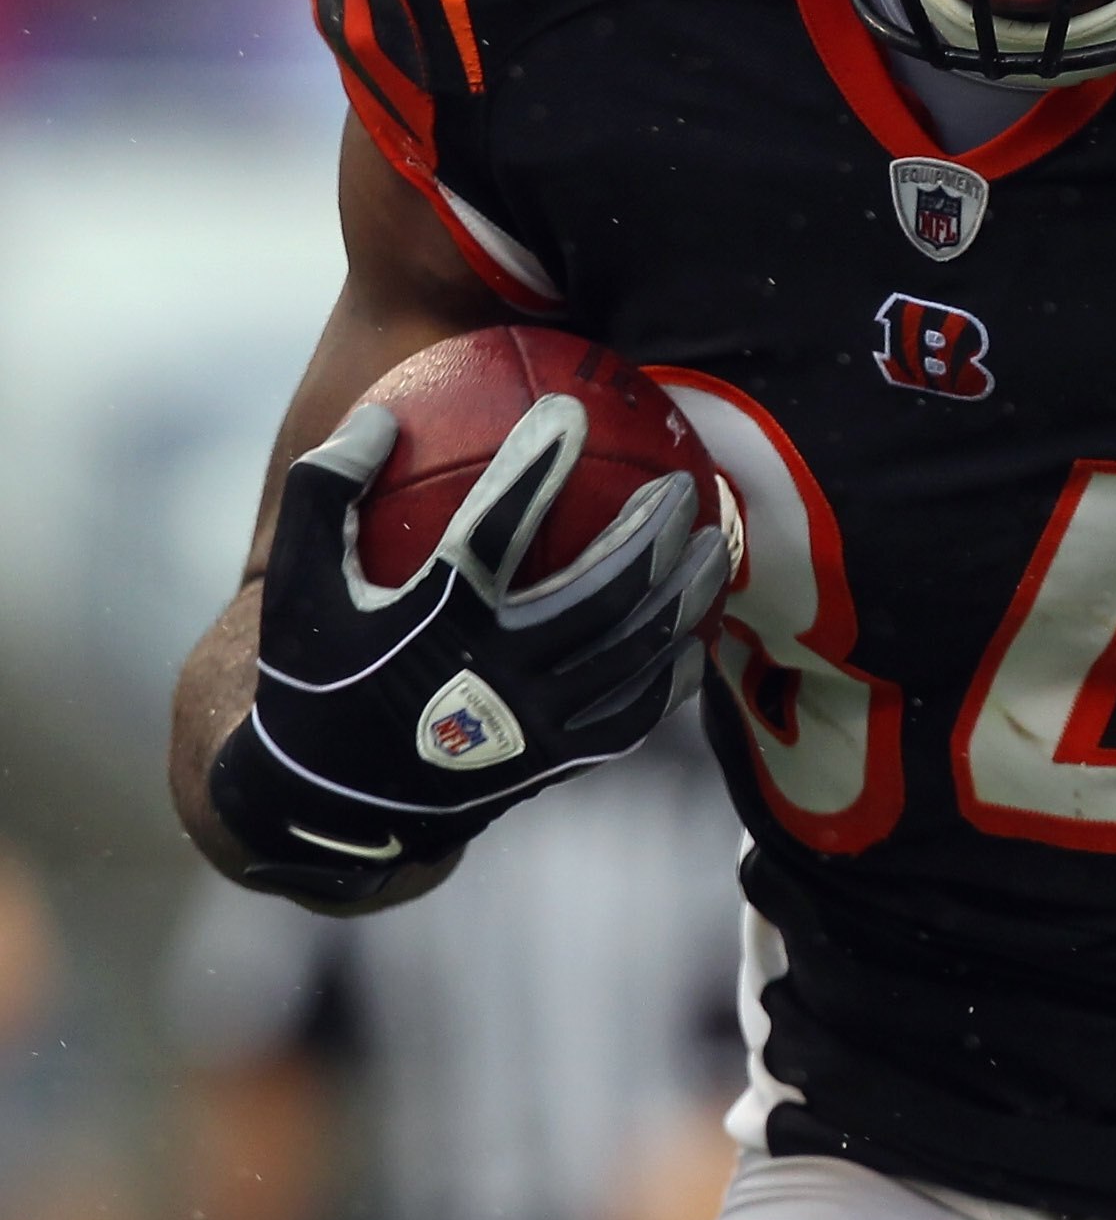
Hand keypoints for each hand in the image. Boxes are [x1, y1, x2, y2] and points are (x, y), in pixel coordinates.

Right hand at [209, 396, 725, 903]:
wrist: (325, 807)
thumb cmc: (314, 675)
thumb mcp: (296, 582)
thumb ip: (326, 490)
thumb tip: (382, 414)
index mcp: (435, 622)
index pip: (496, 528)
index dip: (535, 465)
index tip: (572, 412)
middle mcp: (496, 676)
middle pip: (602, 592)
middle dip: (653, 532)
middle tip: (682, 488)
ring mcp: (534, 726)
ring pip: (634, 653)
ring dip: (683, 596)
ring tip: (715, 550)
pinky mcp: (553, 764)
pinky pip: (634, 716)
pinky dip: (672, 676)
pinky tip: (695, 639)